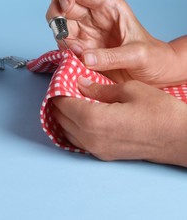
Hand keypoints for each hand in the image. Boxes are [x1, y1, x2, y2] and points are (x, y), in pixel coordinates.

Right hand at [46, 0, 182, 86]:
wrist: (155, 75)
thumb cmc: (153, 58)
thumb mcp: (138, 55)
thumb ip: (112, 57)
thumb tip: (85, 58)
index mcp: (108, 7)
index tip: (64, 10)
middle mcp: (93, 18)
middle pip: (61, 5)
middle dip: (55, 17)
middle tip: (61, 33)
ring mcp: (85, 34)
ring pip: (59, 27)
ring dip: (59, 39)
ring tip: (76, 54)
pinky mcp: (81, 51)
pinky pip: (63, 48)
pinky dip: (64, 55)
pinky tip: (77, 62)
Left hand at [52, 77, 186, 166]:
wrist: (180, 139)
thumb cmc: (160, 112)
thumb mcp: (130, 90)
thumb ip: (100, 88)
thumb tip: (81, 83)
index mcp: (94, 119)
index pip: (62, 103)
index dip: (58, 89)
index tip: (60, 78)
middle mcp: (90, 137)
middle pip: (60, 118)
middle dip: (58, 102)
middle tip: (64, 87)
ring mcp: (96, 149)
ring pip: (66, 131)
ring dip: (63, 115)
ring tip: (70, 100)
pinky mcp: (103, 155)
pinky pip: (77, 140)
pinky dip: (72, 127)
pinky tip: (79, 116)